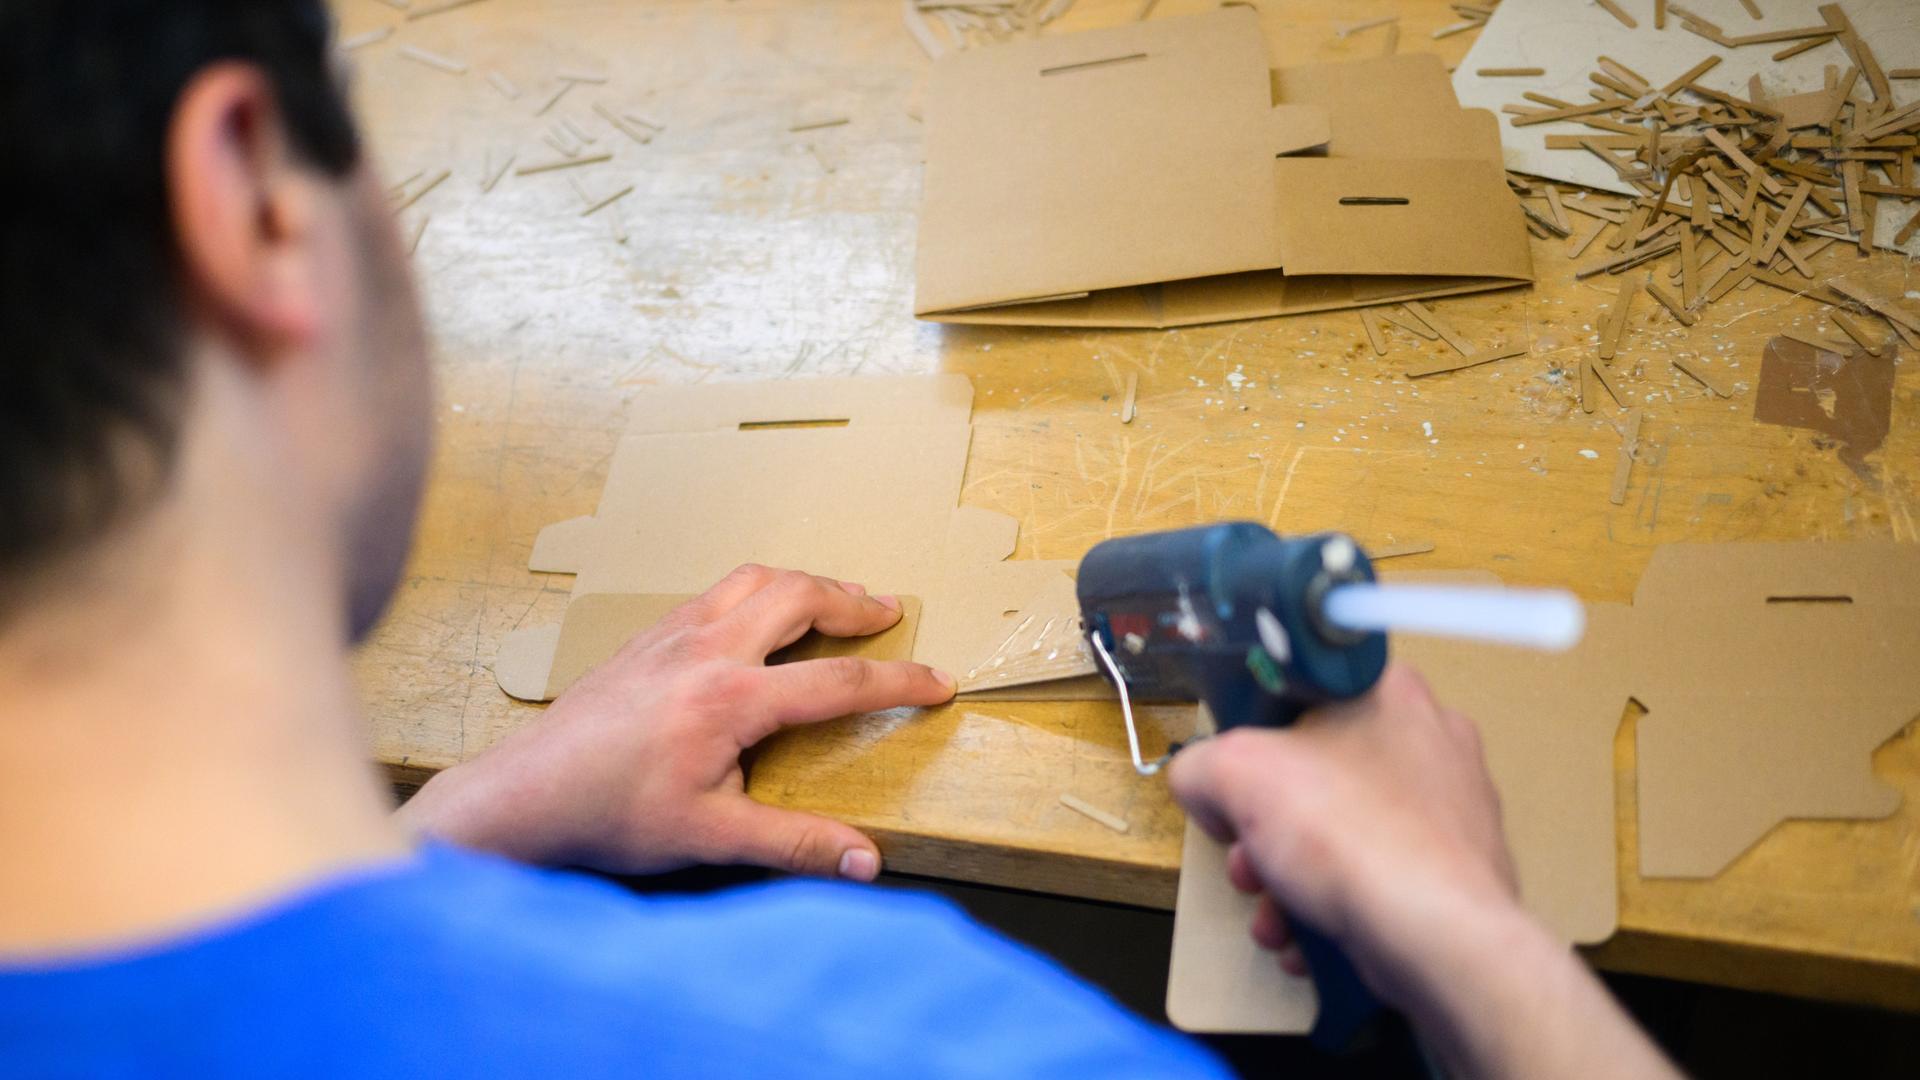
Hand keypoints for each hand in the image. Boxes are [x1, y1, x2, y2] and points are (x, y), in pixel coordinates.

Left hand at [396, 564, 955, 880]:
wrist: (524, 792)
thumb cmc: (609, 813)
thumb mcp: (708, 836)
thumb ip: (793, 844)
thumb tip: (865, 861)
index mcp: (731, 698)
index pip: (840, 681)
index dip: (900, 681)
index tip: (941, 682)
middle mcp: (706, 650)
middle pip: (798, 596)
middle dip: (854, 601)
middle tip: (891, 611)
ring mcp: (672, 634)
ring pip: (754, 579)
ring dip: (805, 581)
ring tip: (839, 596)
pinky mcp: (647, 637)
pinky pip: (717, 591)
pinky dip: (759, 588)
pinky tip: (761, 612)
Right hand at [1170, 664, 1677, 1077]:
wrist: (1436, 937)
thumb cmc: (1348, 834)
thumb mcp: (1236, 773)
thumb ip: (1200, 765)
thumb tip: (1205, 788)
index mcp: (1388, 690)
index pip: (1301, 696)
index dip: (1253, 740)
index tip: (1235, 783)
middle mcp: (1431, 739)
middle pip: (1315, 774)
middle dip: (1263, 830)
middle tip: (1247, 863)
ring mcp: (1453, 808)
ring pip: (1341, 834)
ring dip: (1288, 878)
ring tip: (1273, 918)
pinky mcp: (1458, 871)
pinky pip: (1375, 876)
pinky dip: (1333, 906)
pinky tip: (1307, 940)